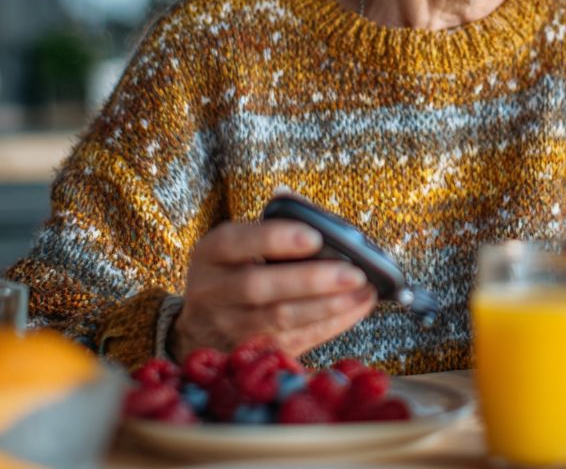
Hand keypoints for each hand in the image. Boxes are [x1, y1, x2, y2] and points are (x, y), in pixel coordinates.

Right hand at [169, 219, 377, 362]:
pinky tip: (356, 308)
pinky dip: (329, 325)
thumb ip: (274, 224)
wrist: (202, 327)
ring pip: (278, 320)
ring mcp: (228, 328)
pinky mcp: (250, 354)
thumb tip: (313, 212)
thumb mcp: (238, 244)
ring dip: (327, 306)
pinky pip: (293, 342)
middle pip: (258, 287)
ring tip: (363, 291)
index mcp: (209, 254)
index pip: (234, 242)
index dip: (274, 238)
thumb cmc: (235, 271)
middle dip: (310, 280)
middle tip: (354, 273)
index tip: (314, 236)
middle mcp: (212, 292)